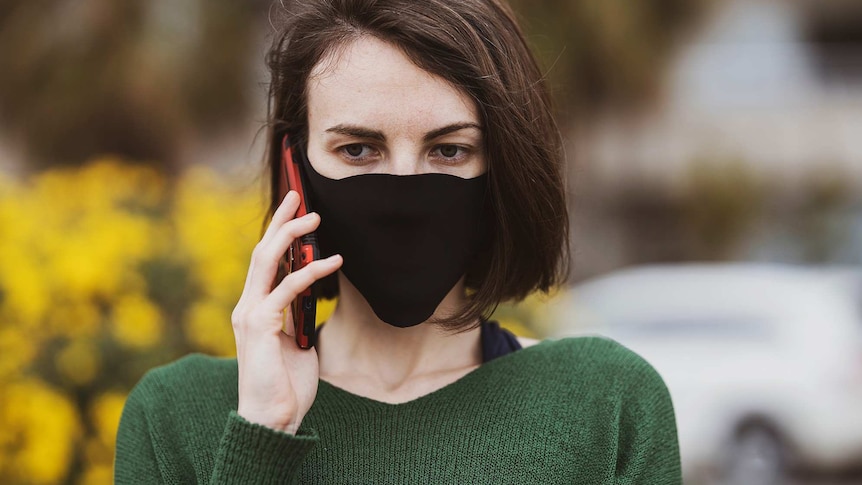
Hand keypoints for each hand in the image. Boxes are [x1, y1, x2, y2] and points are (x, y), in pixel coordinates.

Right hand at [231, 191, 341, 433]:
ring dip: (291, 235)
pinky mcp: (259, 325)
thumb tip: (311, 299)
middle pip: (262, 252)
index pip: (265, 262)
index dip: (277, 233)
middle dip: (280, 221)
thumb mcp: (296, 343)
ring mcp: (250, 314)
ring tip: (315, 218)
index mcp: (256, 309)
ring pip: (267, 261)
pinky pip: (287, 288)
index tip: (294, 210)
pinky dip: (311, 272)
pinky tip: (333, 261)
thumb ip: (297, 318)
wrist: (273, 419)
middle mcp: (248, 306)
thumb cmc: (286, 386)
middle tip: (299, 195)